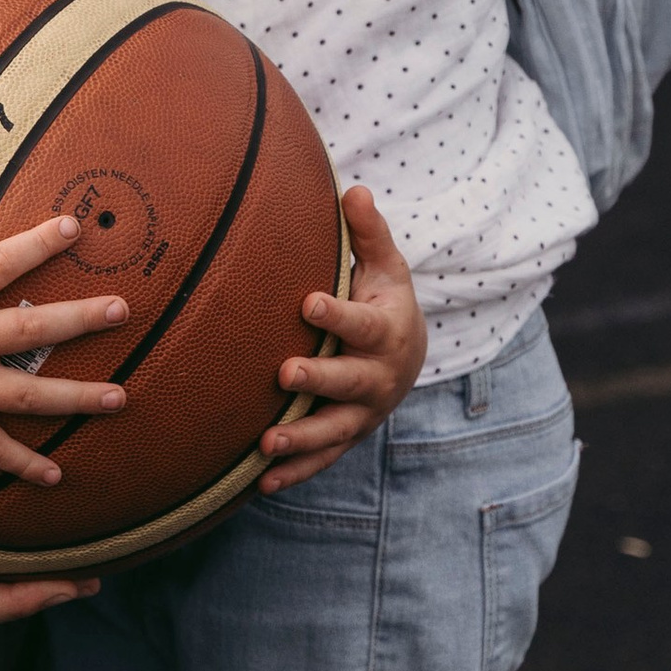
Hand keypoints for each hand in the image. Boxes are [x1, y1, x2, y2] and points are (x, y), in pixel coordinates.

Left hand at [255, 188, 425, 493]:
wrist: (408, 355)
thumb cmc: (383, 300)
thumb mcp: (384, 266)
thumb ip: (368, 233)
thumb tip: (355, 189)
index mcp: (387, 330)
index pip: (363, 322)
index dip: (338, 314)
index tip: (309, 302)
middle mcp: (379, 376)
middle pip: (350, 380)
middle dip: (320, 378)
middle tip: (285, 373)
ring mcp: (363, 411)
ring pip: (334, 428)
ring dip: (302, 439)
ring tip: (266, 443)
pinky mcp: (347, 434)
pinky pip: (323, 458)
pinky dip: (296, 472)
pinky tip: (262, 481)